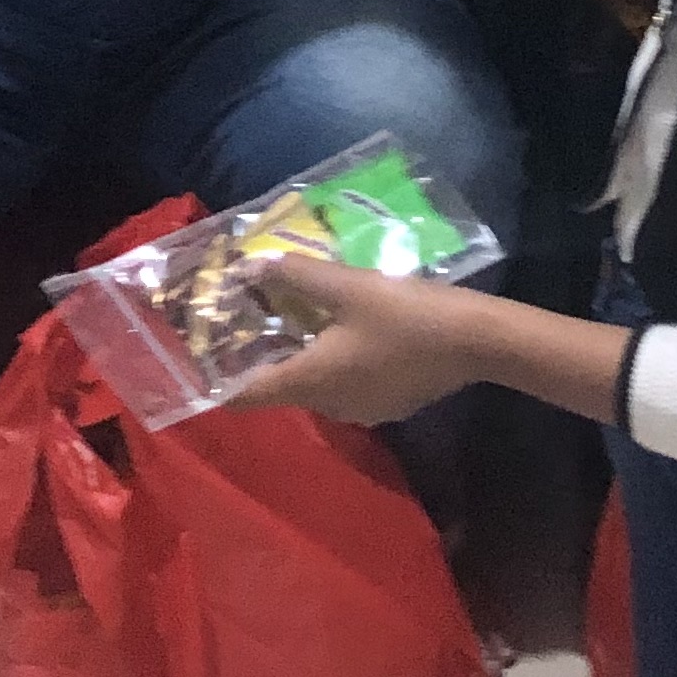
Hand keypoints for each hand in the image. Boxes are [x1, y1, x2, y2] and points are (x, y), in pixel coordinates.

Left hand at [231, 259, 494, 425]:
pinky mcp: (389, 404)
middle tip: (252, 320)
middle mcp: (330, 405)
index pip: (247, 396)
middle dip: (265, 358)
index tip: (200, 365)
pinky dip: (334, 363)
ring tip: (296, 318)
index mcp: (312, 381)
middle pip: (282, 389)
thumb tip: (250, 267)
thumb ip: (296, 276)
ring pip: (315, 386)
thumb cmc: (406, 314)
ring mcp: (362, 410)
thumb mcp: (347, 286)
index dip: (220, 385)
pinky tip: (345, 332)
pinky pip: (345, 385)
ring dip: (302, 358)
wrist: (476, 341)